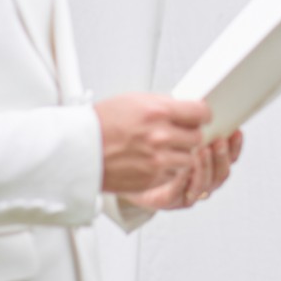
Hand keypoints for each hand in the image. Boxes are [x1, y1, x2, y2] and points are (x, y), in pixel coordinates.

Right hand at [94, 93, 214, 194]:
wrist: (79, 151)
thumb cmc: (100, 124)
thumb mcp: (133, 101)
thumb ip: (162, 104)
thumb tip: (182, 108)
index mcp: (158, 112)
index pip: (200, 112)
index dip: (201, 115)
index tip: (199, 117)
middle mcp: (160, 136)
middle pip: (197, 137)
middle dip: (189, 135)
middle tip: (177, 133)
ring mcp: (157, 160)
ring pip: (188, 158)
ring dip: (179, 154)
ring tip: (162, 149)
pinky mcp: (152, 179)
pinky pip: (173, 174)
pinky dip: (167, 169)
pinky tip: (152, 161)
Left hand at [128, 129, 244, 211]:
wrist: (119, 164)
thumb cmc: (144, 144)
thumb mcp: (167, 124)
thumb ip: (186, 119)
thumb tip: (201, 103)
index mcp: (205, 161)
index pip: (229, 156)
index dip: (235, 146)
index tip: (234, 132)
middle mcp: (199, 178)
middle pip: (223, 172)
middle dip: (222, 156)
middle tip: (218, 141)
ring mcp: (185, 191)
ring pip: (207, 184)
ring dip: (206, 168)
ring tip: (202, 152)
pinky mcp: (168, 200)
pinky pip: (181, 193)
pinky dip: (184, 181)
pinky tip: (182, 168)